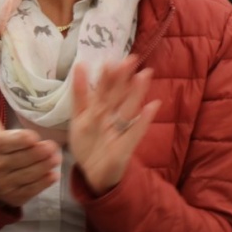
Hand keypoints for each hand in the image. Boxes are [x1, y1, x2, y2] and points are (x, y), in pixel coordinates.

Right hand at [0, 80, 60, 207]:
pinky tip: (53, 175)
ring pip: (29, 175)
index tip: (36, 137)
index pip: (9, 143)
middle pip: (22, 159)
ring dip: (45, 166)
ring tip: (57, 158)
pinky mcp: (14, 197)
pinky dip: (44, 182)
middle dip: (40, 153)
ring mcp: (4, 183)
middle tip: (54, 147)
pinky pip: (31, 190)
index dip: (24, 140)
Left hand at [69, 55, 158, 195]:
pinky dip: (143, 120)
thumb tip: (80, 64)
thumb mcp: (77, 117)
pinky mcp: (125, 146)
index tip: (110, 59)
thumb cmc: (87, 143)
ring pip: (127, 109)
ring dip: (136, 93)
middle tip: (130, 59)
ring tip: (144, 75)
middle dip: (122, 79)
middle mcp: (110, 117)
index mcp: (97, 110)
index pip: (102, 90)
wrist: (93, 173)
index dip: (106, 77)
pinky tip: (153, 106)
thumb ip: (79, 94)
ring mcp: (119, 130)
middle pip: (116, 96)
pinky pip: (134, 132)